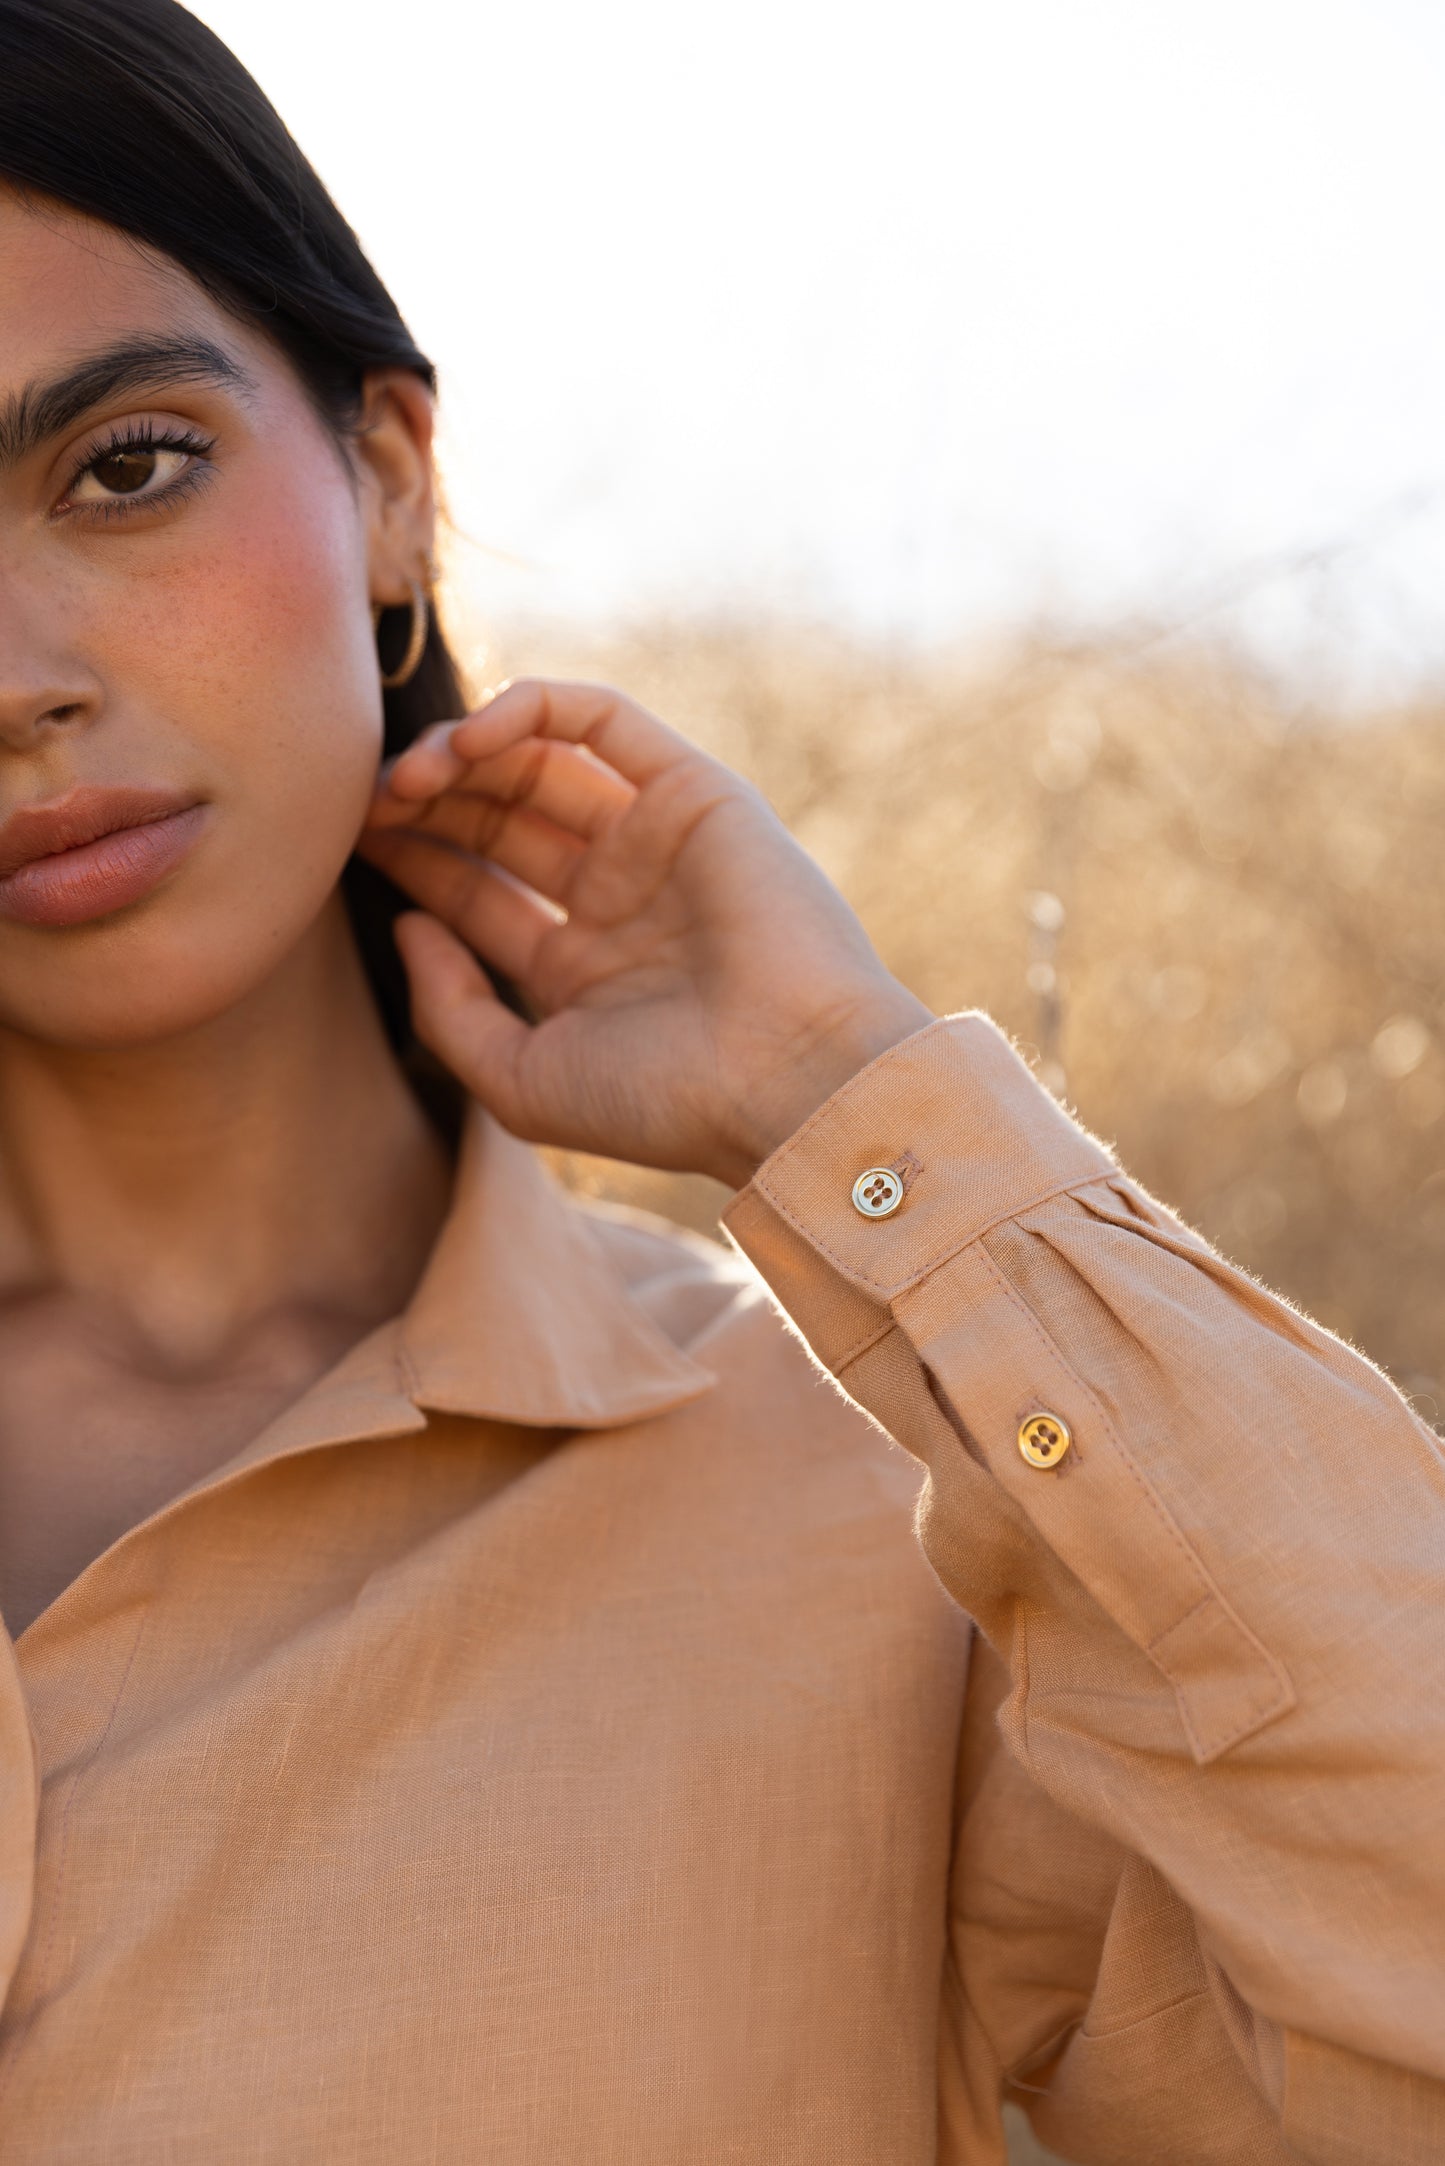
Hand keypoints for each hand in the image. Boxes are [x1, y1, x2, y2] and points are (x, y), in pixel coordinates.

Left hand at [357, 681, 932, 1189]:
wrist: (785, 1081)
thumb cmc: (661, 1102)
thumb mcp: (518, 1079)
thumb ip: (450, 1008)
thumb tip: (406, 926)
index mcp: (583, 966)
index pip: (476, 890)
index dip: (410, 857)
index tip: (350, 841)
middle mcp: (620, 896)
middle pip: (499, 818)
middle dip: (428, 801)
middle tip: (368, 801)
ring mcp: (657, 840)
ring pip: (538, 762)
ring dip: (463, 754)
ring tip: (408, 778)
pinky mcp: (695, 791)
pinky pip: (601, 719)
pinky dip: (529, 710)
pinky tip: (470, 743)